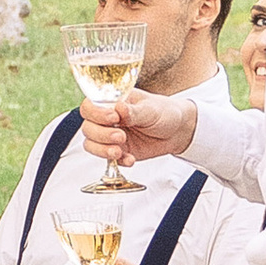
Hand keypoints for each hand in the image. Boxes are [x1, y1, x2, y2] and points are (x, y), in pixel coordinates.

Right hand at [80, 85, 197, 174]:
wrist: (177, 131)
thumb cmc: (163, 112)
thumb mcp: (151, 109)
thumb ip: (134, 111)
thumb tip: (119, 108)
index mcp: (112, 102)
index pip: (90, 106)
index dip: (96, 114)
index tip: (113, 118)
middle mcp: (107, 120)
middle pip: (88, 128)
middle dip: (101, 135)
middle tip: (121, 136)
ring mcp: (110, 137)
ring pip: (91, 144)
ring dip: (103, 150)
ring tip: (120, 151)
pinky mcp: (118, 152)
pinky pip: (107, 160)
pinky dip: (117, 162)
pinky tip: (130, 159)